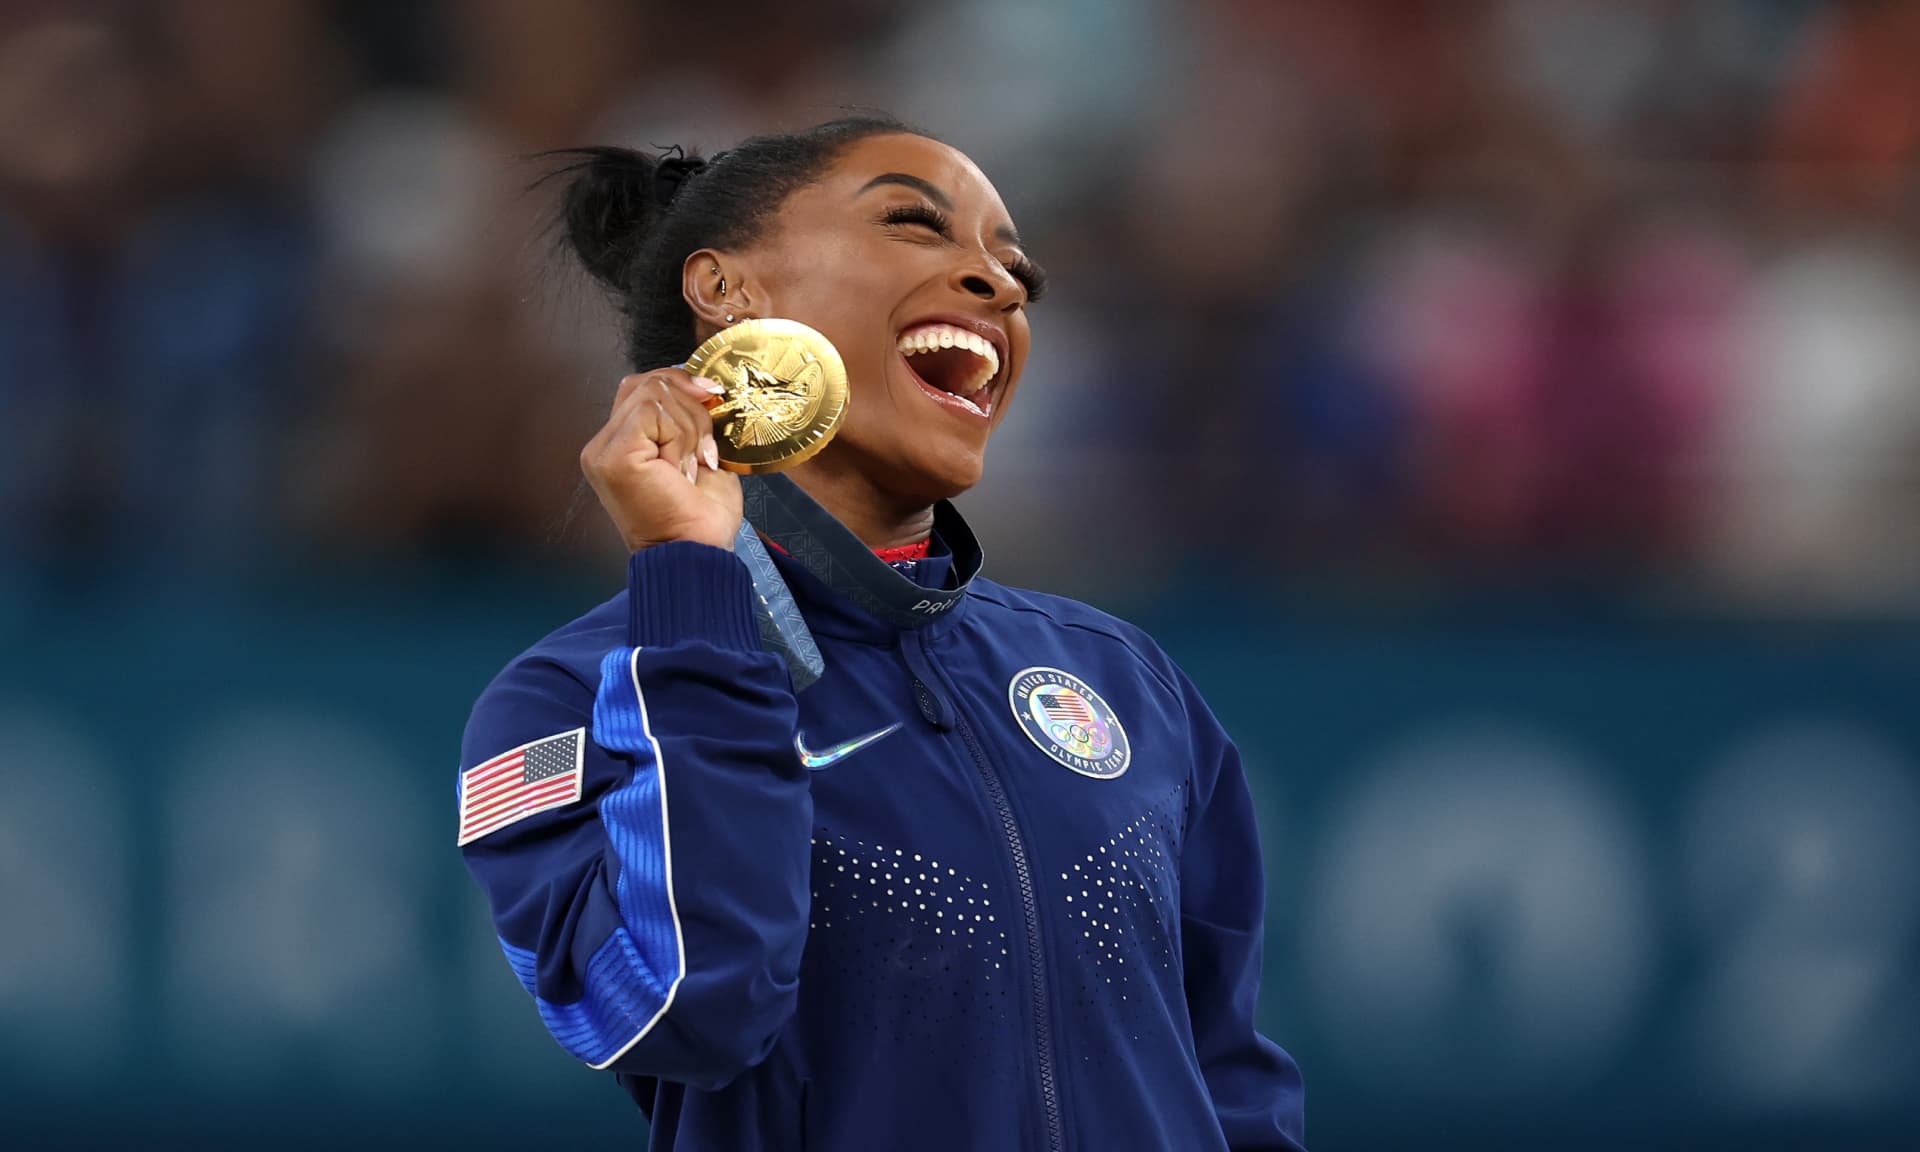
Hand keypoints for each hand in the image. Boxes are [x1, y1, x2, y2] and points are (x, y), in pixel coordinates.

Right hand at [581, 369, 741, 552]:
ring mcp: (604, 450)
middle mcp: (605, 446)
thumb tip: (704, 386)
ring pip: (654, 394)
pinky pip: (652, 411)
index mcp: (623, 445)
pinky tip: (681, 469)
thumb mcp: (699, 454)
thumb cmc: (701, 518)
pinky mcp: (612, 455)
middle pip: (648, 382)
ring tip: (691, 467)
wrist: (698, 554)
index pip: (644, 386)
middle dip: (692, 408)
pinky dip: (679, 436)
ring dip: (689, 429)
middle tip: (705, 451)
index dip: (682, 385)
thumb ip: (689, 418)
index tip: (714, 400)